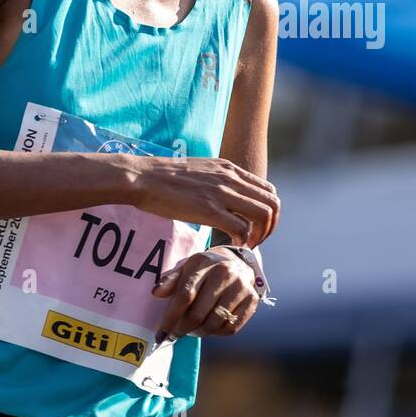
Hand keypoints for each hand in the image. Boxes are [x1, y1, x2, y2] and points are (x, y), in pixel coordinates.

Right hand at [128, 156, 278, 248]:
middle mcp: (231, 178)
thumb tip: (224, 199)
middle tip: (255, 242)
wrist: (142, 177)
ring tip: (245, 246)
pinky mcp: (209, 209)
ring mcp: (221, 193)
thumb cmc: (164, 178)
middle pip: (272, 204)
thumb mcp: (200, 171)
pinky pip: (241, 229)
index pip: (268, 190)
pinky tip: (230, 247)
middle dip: (270, 227)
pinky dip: (242, 242)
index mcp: (230, 169)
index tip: (256, 228)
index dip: (269, 213)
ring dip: (260, 236)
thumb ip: (217, 181)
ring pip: (263, 215)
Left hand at [151, 249, 258, 339]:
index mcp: (204, 263)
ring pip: (213, 324)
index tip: (161, 334)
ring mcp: (241, 287)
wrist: (238, 262)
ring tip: (193, 329)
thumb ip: (170, 280)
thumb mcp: (186, 268)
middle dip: (182, 330)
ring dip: (199, 333)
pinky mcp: (252, 300)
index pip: (184, 296)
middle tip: (176, 334)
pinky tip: (211, 326)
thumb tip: (156, 293)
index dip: (170, 318)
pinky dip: (217, 333)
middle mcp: (225, 273)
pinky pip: (230, 328)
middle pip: (198, 314)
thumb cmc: (205, 269)